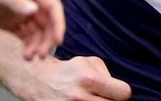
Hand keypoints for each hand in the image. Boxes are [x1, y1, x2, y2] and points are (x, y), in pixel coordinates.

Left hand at [0, 0, 64, 59]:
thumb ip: (14, 2)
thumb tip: (35, 11)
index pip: (51, 6)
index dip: (58, 23)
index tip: (58, 41)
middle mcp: (26, 0)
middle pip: (47, 22)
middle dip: (47, 39)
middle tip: (41, 55)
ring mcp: (17, 12)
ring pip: (37, 31)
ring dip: (38, 44)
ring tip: (29, 58)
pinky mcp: (8, 22)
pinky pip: (25, 36)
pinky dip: (28, 46)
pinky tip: (24, 55)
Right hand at [16, 56, 131, 100]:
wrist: (37, 80)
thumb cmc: (67, 70)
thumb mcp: (87, 62)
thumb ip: (106, 75)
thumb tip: (117, 91)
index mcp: (88, 79)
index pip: (123, 93)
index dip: (120, 92)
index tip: (114, 91)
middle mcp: (80, 98)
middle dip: (109, 100)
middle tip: (100, 96)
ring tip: (91, 99)